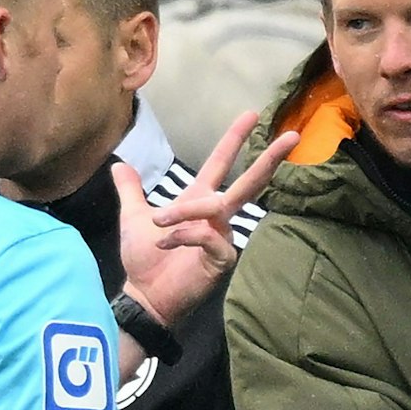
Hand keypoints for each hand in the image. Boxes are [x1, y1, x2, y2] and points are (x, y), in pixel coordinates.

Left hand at [115, 110, 297, 326]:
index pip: (221, 164)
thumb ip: (131, 191)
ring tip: (160, 224)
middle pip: (248, 183)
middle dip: (268, 159)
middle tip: (291, 136)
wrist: (143, 295)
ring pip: (216, 208)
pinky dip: (184, 235)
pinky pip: (208, 236)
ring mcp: (222, 238)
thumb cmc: (145, 260)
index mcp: (199, 202)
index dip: (234, 139)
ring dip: (185, 212)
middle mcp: (216, 217)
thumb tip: (119, 164)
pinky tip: (166, 243)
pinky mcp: (221, 260)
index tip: (251, 114)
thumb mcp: (134, 217)